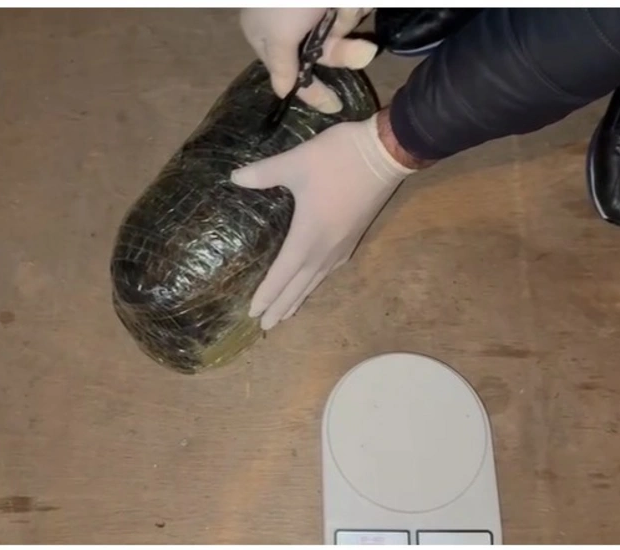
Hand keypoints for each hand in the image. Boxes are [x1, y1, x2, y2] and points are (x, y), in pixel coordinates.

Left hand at [231, 110, 415, 330]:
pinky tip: (315, 281)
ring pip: (316, 281)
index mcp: (307, 236)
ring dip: (299, 298)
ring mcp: (342, 245)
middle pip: (299, 286)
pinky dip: (317, 282)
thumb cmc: (337, 159)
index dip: (267, 294)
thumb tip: (235, 178)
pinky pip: (330, 270)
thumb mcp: (295, 162)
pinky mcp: (354, 236)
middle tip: (266, 327)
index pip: (282, 274)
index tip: (254, 313)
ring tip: (286, 314)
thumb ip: (264, 173)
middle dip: (281, 307)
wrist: (384, 153)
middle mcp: (325, 249)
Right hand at [239, 8, 377, 112]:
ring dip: (349, 18)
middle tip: (365, 50)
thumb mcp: (277, 35)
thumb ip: (281, 65)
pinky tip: (351, 0)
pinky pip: (350, 9)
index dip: (313, 92)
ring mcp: (315, 8)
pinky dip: (353, 5)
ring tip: (345, 4)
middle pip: (326, 53)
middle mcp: (293, 25)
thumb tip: (281, 92)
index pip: (292, 75)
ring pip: (343, 29)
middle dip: (346, 51)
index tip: (335, 106)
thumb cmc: (281, 1)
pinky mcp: (334, 1)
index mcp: (270, 37)